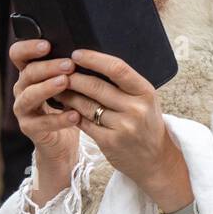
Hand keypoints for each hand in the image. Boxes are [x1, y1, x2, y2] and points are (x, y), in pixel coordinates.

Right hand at [10, 40, 80, 202]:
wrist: (64, 143)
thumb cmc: (69, 106)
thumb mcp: (71, 85)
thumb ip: (72, 70)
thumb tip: (90, 51)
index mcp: (31, 74)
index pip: (19, 55)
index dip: (28, 47)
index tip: (47, 44)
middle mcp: (23, 89)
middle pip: (27, 73)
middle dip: (47, 66)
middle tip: (68, 64)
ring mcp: (23, 110)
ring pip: (28, 96)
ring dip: (47, 88)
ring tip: (65, 82)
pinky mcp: (30, 129)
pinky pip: (41, 123)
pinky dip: (58, 119)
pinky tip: (75, 115)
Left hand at [56, 49, 192, 211]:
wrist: (155, 159)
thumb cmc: (147, 124)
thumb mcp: (145, 100)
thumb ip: (124, 84)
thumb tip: (91, 64)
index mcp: (146, 92)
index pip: (117, 69)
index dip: (94, 59)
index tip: (76, 54)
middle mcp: (136, 108)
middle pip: (96, 86)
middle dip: (73, 77)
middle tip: (58, 72)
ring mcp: (123, 127)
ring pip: (85, 105)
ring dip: (67, 95)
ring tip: (57, 89)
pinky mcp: (109, 142)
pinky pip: (83, 122)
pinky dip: (71, 113)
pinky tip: (65, 108)